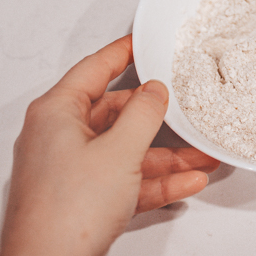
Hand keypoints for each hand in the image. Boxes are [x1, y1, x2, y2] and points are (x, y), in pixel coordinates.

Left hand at [0, 35, 219, 255]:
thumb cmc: (67, 212)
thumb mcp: (119, 152)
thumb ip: (143, 115)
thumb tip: (155, 91)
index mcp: (57, 114)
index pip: (94, 69)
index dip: (121, 53)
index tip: (139, 44)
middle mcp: (60, 137)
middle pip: (115, 114)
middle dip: (156, 119)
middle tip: (182, 109)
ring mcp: (72, 170)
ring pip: (126, 151)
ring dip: (165, 156)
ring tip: (199, 154)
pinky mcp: (84, 198)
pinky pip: (126, 180)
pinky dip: (155, 181)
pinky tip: (185, 182)